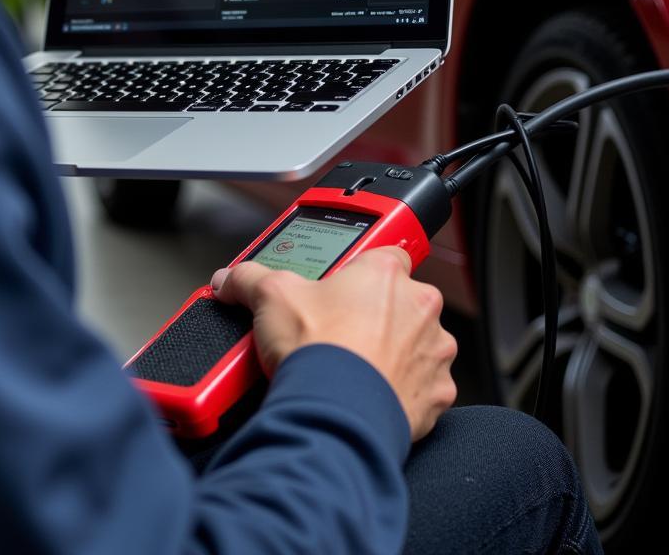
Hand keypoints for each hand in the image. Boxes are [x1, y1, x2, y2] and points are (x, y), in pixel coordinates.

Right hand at [212, 248, 457, 440]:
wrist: (335, 414)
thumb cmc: (316, 350)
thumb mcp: (270, 297)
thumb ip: (250, 278)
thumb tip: (230, 279)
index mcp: (385, 273)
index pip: (384, 254)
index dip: (361, 271)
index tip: (344, 287)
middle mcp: (420, 306)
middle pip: (402, 300)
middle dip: (378, 314)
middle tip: (343, 331)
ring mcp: (434, 350)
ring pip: (418, 343)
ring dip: (395, 351)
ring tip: (357, 365)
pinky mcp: (437, 392)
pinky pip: (425, 385)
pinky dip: (404, 390)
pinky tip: (374, 392)